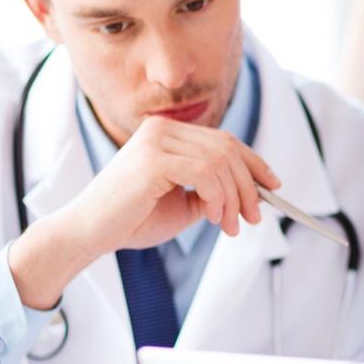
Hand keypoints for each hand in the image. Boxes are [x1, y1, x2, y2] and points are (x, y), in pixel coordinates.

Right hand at [10, 117, 280, 308]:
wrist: (90, 234)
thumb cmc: (132, 219)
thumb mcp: (185, 204)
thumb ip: (213, 191)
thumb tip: (253, 192)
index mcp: (168, 134)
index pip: (224, 141)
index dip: (254, 162)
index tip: (273, 186)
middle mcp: (162, 129)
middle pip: (227, 148)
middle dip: (249, 186)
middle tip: (254, 217)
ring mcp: (156, 140)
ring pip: (220, 161)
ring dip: (234, 197)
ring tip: (229, 225)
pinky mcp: (152, 159)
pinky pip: (205, 172)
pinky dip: (218, 196)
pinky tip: (214, 217)